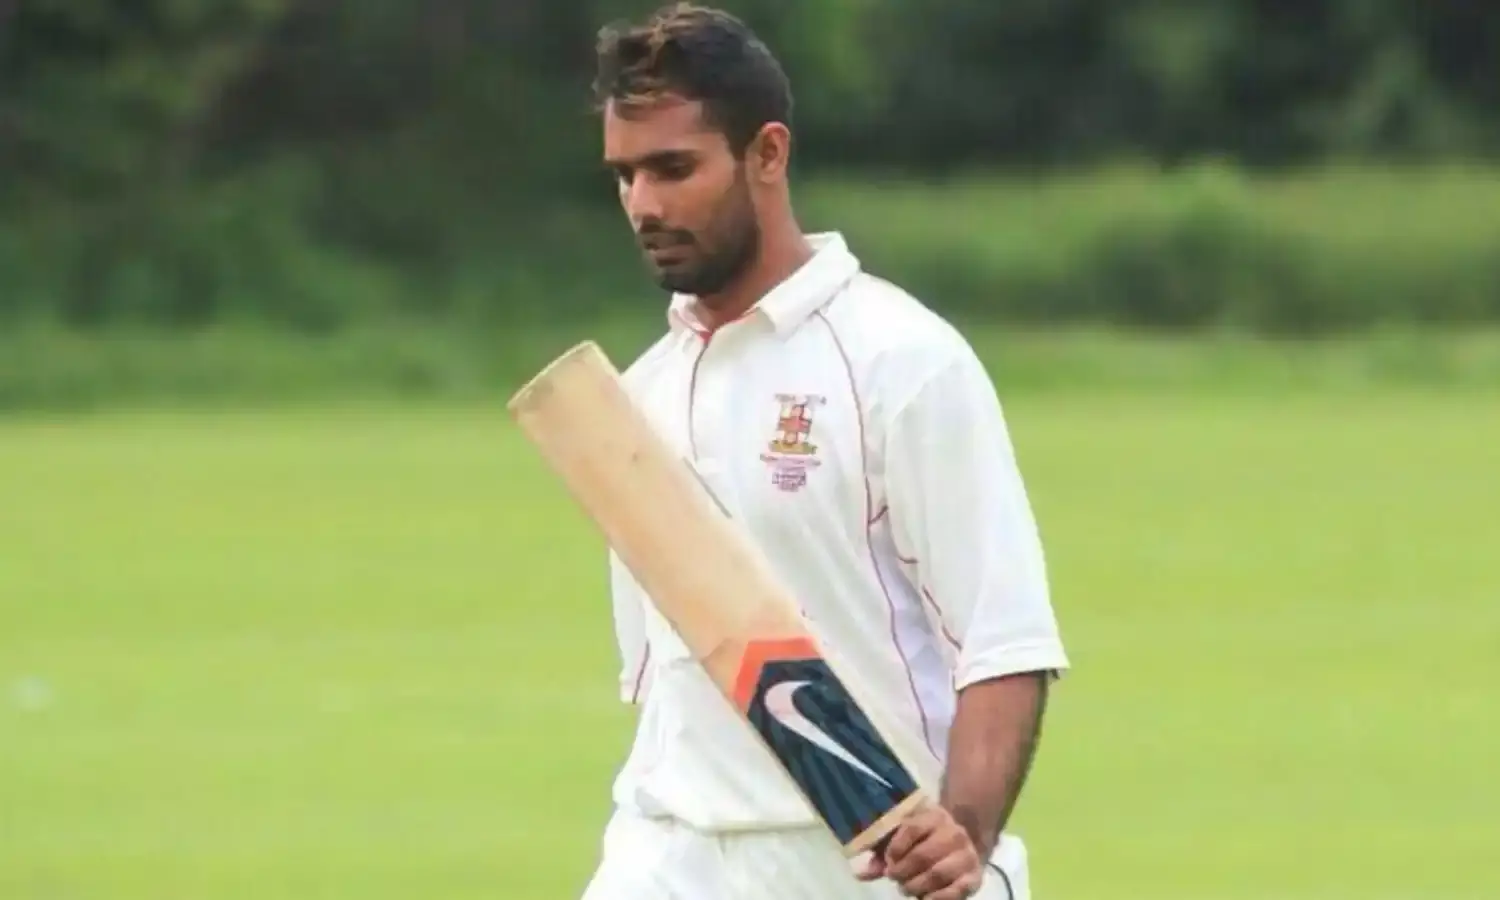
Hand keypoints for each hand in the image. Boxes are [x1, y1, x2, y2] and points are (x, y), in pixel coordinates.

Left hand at [855, 805, 983, 898]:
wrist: (960, 844)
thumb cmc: (923, 840)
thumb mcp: (902, 837)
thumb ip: (882, 853)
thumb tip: (860, 874)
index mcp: (934, 816)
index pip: (911, 829)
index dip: (895, 848)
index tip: (887, 861)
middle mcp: (954, 833)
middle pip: (923, 855)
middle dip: (903, 871)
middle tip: (894, 877)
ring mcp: (967, 855)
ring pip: (938, 874)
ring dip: (916, 886)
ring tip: (906, 888)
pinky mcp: (975, 877)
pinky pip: (956, 891)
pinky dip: (937, 898)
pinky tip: (924, 898)